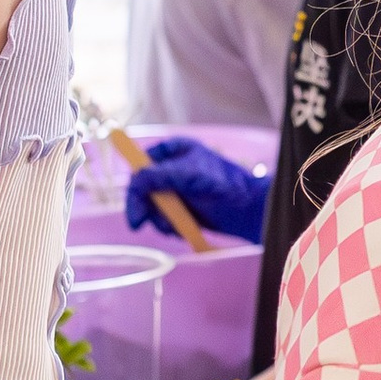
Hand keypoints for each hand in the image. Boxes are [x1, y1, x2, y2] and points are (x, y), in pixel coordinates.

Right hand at [124, 137, 269, 243]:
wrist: (246, 208)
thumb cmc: (222, 183)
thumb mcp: (186, 175)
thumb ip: (157, 177)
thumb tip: (133, 181)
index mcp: (173, 150)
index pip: (142, 163)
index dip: (135, 181)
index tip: (133, 200)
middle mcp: (172, 168)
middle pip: (143, 188)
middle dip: (143, 206)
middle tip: (138, 223)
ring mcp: (176, 189)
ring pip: (151, 206)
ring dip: (157, 219)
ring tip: (172, 226)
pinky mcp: (181, 208)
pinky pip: (163, 218)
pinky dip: (168, 226)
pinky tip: (180, 229)